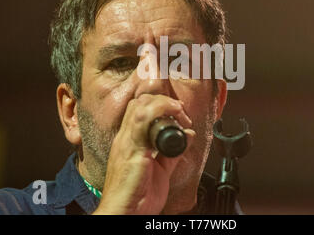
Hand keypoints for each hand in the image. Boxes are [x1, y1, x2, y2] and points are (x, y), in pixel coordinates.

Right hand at [92, 94, 194, 214]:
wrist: (125, 214)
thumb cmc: (138, 197)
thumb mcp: (161, 170)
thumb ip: (173, 152)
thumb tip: (188, 134)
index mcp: (129, 142)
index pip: (138, 109)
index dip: (159, 103)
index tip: (177, 110)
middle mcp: (125, 139)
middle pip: (139, 103)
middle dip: (163, 100)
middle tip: (180, 111)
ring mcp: (126, 143)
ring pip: (140, 107)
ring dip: (163, 104)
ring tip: (178, 112)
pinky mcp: (132, 151)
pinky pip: (141, 122)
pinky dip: (160, 112)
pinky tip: (173, 116)